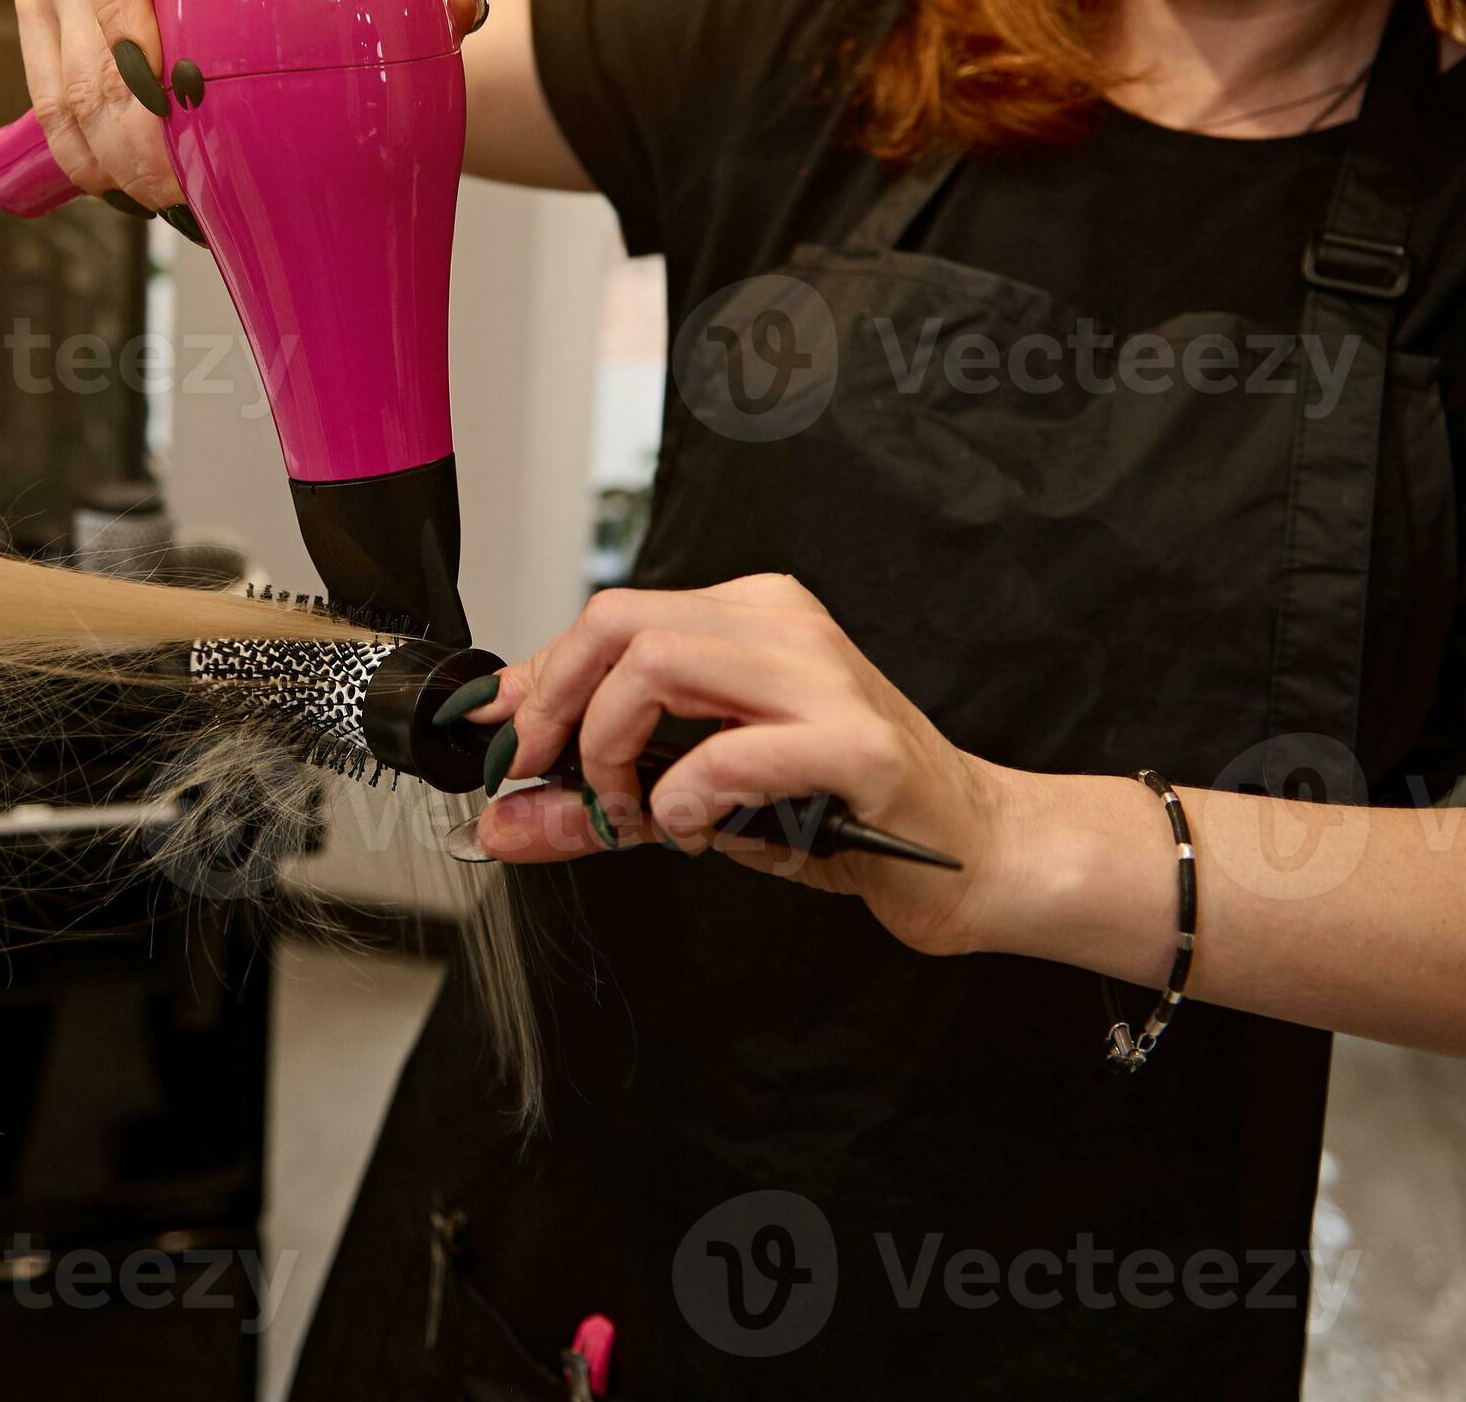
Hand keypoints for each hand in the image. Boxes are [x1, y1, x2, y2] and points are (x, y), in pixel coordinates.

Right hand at [9, 0, 491, 214]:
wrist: (259, 13)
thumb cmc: (307, 5)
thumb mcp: (357, 2)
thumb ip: (412, 2)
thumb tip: (464, 9)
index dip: (136, 47)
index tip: (176, 111)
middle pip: (90, 47)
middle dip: (128, 136)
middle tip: (177, 190)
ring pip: (63, 88)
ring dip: (104, 159)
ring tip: (160, 198)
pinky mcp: (48, 37)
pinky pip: (43, 107)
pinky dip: (77, 159)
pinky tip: (119, 190)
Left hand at [465, 574, 1026, 956]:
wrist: (969, 849)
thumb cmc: (841, 811)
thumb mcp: (698, 802)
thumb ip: (596, 807)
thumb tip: (499, 822)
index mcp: (750, 615)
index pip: (609, 617)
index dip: (534, 678)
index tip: (495, 736)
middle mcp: (782, 626)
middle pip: (618, 621)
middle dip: (556, 705)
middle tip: (547, 776)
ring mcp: (822, 676)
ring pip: (657, 665)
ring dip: (613, 751)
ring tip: (634, 812)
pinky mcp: (853, 742)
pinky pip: (724, 753)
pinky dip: (682, 800)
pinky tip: (700, 832)